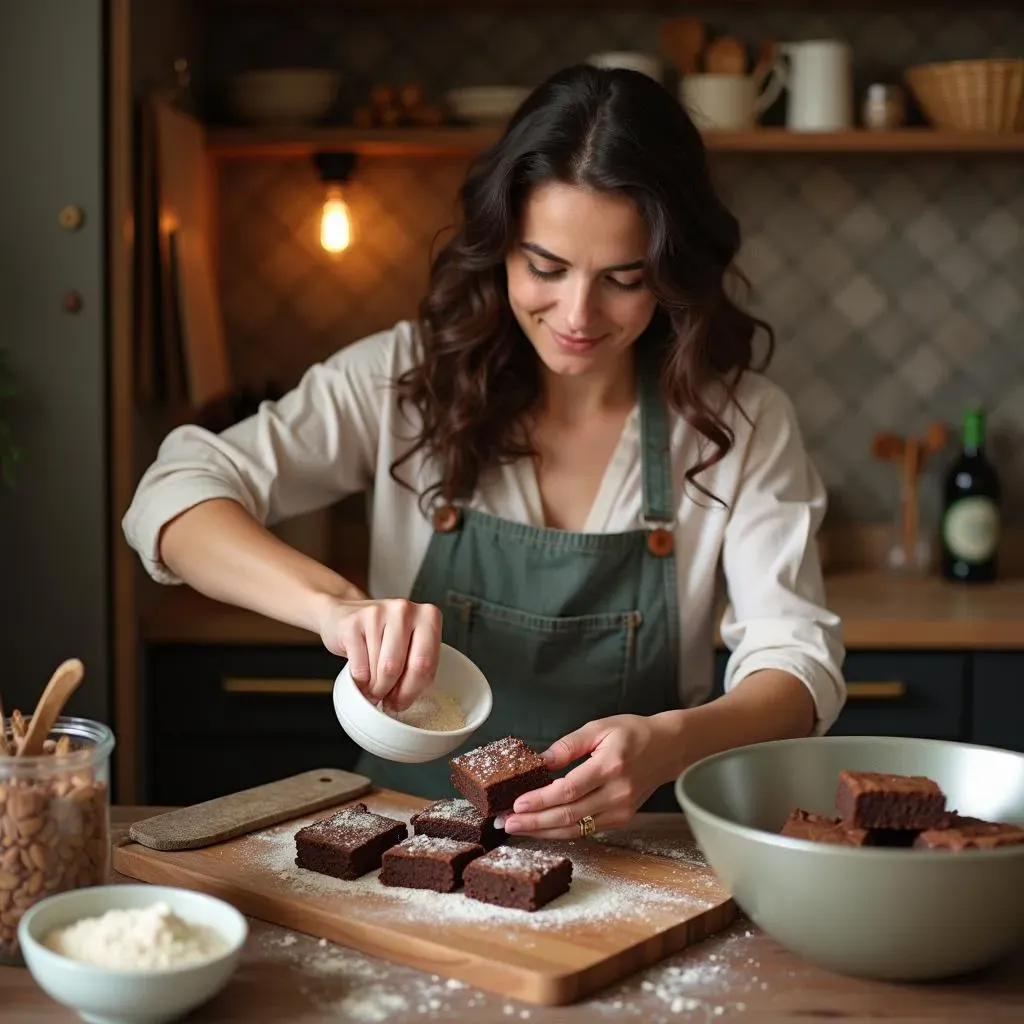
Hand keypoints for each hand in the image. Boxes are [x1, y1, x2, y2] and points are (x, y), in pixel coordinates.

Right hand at [319, 596, 441, 711]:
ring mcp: (377, 613)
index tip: (403, 702)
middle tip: (386, 700)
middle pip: (398, 668)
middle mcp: (404, 610)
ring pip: (379, 670)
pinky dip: (359, 682)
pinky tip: (361, 677)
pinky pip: (359, 668)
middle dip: (392, 692)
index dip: (412, 690)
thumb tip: (407, 700)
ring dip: (375, 688)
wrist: (343, 615)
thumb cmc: (382, 635)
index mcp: (429, 615)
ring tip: (373, 685)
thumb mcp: (408, 645)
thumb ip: (416, 666)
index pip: (425, 664)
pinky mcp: (353, 623)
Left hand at [500, 714, 681, 838]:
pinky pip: (586, 829)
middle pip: (569, 815)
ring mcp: (621, 810)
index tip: (516, 804)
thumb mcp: (598, 728)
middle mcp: (617, 793)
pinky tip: (540, 828)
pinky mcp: (621, 819)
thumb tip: (539, 762)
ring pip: (575, 828)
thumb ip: (567, 746)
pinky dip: (560, 831)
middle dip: (534, 822)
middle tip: (505, 822)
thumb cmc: (632, 733)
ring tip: (516, 828)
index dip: (541, 800)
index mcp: (610, 766)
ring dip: (543, 831)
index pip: (569, 789)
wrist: (667, 748)